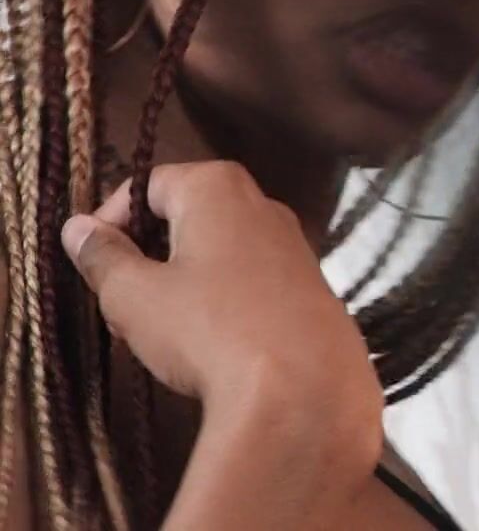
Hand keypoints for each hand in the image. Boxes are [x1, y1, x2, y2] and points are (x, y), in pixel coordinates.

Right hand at [60, 161, 383, 463]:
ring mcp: (293, 244)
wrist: (304, 386)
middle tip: (118, 301)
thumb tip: (77, 227)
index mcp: (218, 188)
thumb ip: (103, 257)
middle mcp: (263, 203)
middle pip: (185, 216)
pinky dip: (217, 299)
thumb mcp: (135, 295)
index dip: (111, 219)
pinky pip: (248, 279)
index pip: (147, 184)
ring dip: (178, 282)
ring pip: (216, 251)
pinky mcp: (310, 285)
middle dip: (145, 255)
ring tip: (154, 330)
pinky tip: (204, 343)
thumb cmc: (208, 327)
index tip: (90, 260)